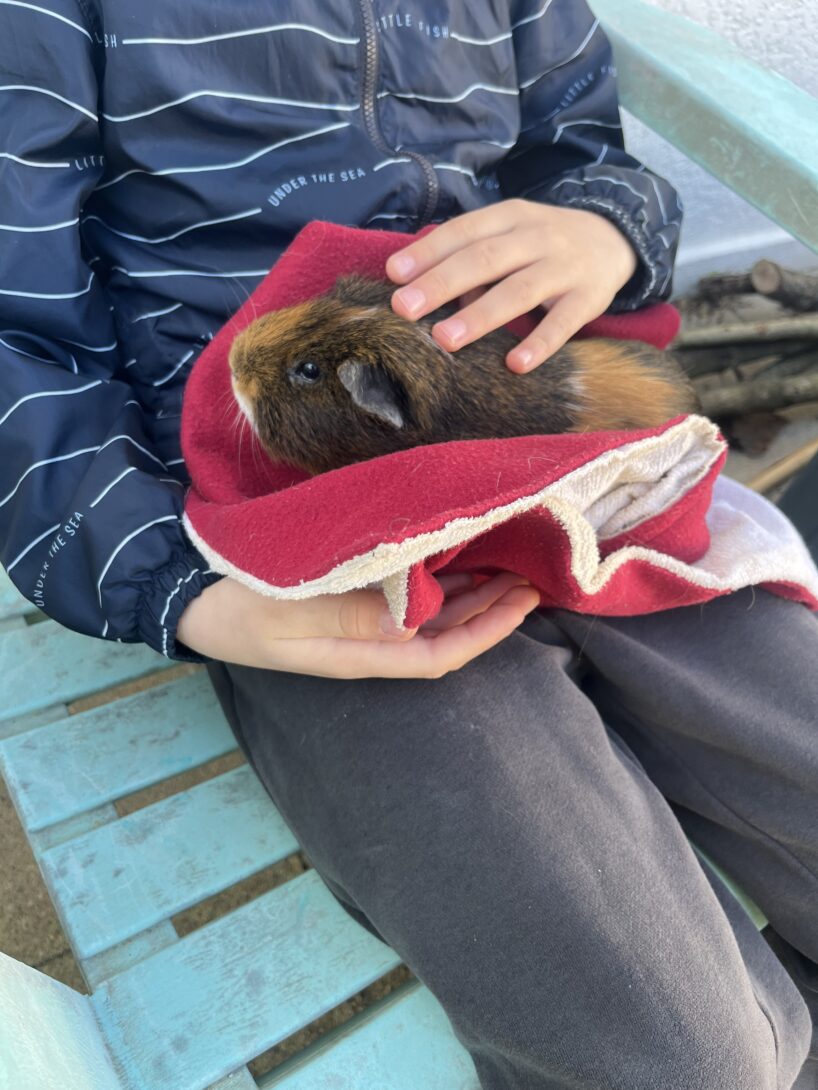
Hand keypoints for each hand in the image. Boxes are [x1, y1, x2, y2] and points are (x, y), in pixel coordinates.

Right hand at [177, 571, 540, 677]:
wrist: (189, 593)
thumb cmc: (233, 602)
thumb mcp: (286, 611)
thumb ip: (347, 614)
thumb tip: (412, 618)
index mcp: (358, 652)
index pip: (438, 654)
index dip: (486, 633)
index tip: (522, 601)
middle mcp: (367, 642)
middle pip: (444, 636)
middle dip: (491, 613)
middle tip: (531, 579)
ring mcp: (357, 623)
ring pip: (430, 617)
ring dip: (471, 596)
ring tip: (508, 568)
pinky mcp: (347, 601)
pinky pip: (406, 598)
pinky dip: (439, 582)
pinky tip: (457, 560)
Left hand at [386, 199, 637, 372]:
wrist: (615, 238)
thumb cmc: (541, 244)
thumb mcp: (510, 236)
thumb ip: (469, 258)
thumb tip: (420, 289)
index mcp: (510, 217)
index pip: (464, 231)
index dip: (429, 251)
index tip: (393, 274)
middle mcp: (537, 237)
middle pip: (484, 259)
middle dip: (441, 283)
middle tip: (403, 309)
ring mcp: (565, 267)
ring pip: (519, 290)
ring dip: (480, 316)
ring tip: (444, 339)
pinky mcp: (589, 298)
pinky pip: (562, 323)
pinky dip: (540, 343)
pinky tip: (516, 365)